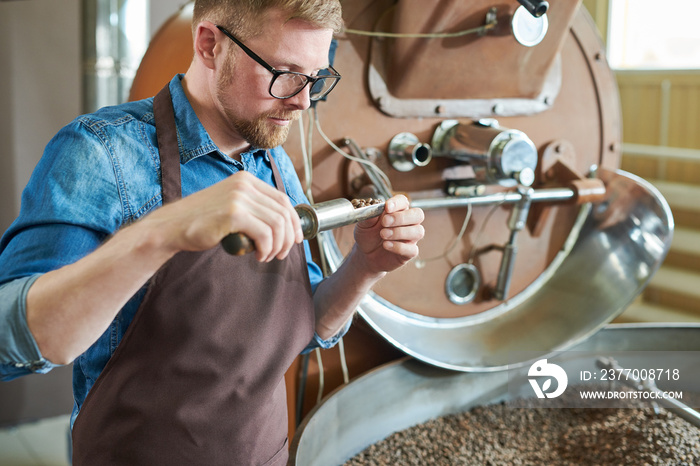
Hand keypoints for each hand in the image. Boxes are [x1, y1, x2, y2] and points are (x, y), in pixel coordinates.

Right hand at [142, 171, 302, 261]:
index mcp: (246, 180)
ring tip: (267, 256)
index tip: (295, 239)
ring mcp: (238, 198)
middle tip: (282, 253)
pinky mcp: (233, 214)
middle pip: (283, 212)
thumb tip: (283, 223)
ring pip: (277, 225)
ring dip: (277, 246)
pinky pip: (265, 234)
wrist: (172, 226)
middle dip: (288, 237)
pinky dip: (266, 249)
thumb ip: (253, 208)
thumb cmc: (202, 220)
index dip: (294, 222)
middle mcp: (244, 184)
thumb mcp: (231, 205)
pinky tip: (258, 255)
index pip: (283, 200)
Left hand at [353, 194, 424, 274]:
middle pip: (418, 214)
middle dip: (401, 217)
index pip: (404, 201)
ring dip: (400, 232)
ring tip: (383, 234)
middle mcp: (408, 223)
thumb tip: (372, 209)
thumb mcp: (364, 225)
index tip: (387, 207)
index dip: (397, 203)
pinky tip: (386, 245)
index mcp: (397, 211)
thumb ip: (369, 216)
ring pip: (418, 231)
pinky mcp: (409, 252)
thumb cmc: (368, 235)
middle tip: (385, 222)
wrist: (366, 255)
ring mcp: (411, 238)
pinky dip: (399, 247)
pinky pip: (412, 249)